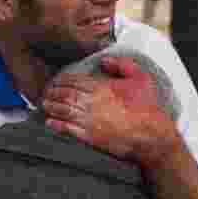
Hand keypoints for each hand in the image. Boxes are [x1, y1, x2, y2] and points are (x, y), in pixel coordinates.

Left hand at [43, 57, 179, 167]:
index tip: (56, 81)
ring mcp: (89, 120)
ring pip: (62, 110)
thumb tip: (104, 61)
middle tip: (47, 93)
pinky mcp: (89, 137)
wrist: (151, 135)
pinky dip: (56, 124)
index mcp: (102, 87)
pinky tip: (50, 122)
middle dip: (53, 92)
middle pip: (64, 94)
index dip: (62, 80)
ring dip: (51, 107)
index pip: (74, 80)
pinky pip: (67, 129)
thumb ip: (122, 65)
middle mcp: (91, 102)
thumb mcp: (141, 77)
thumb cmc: (148, 106)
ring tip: (45, 105)